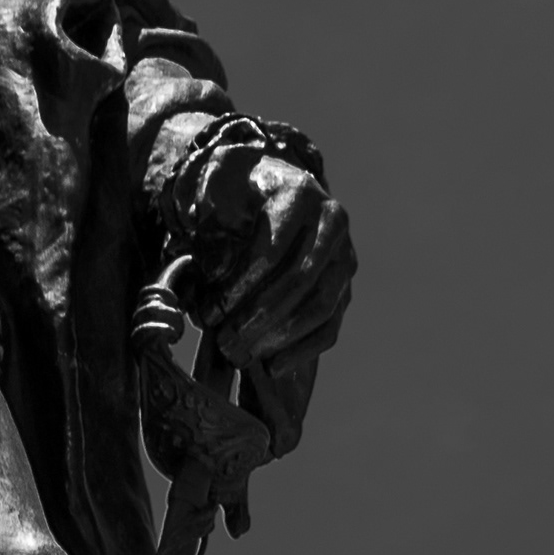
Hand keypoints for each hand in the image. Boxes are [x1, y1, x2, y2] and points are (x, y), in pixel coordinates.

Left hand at [158, 123, 356, 455]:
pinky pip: (330, 326)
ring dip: (280, 337)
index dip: (239, 287)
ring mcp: (344, 257)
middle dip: (258, 316)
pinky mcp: (344, 288)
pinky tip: (272, 367)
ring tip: (242, 355)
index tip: (209, 312)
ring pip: (321, 306)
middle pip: (301, 280)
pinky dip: (303, 351)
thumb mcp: (213, 190)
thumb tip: (217, 275)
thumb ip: (211, 222)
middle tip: (225, 341)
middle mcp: (332, 223)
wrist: (265, 187)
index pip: (273, 250)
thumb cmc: (234, 192)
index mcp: (301, 194)